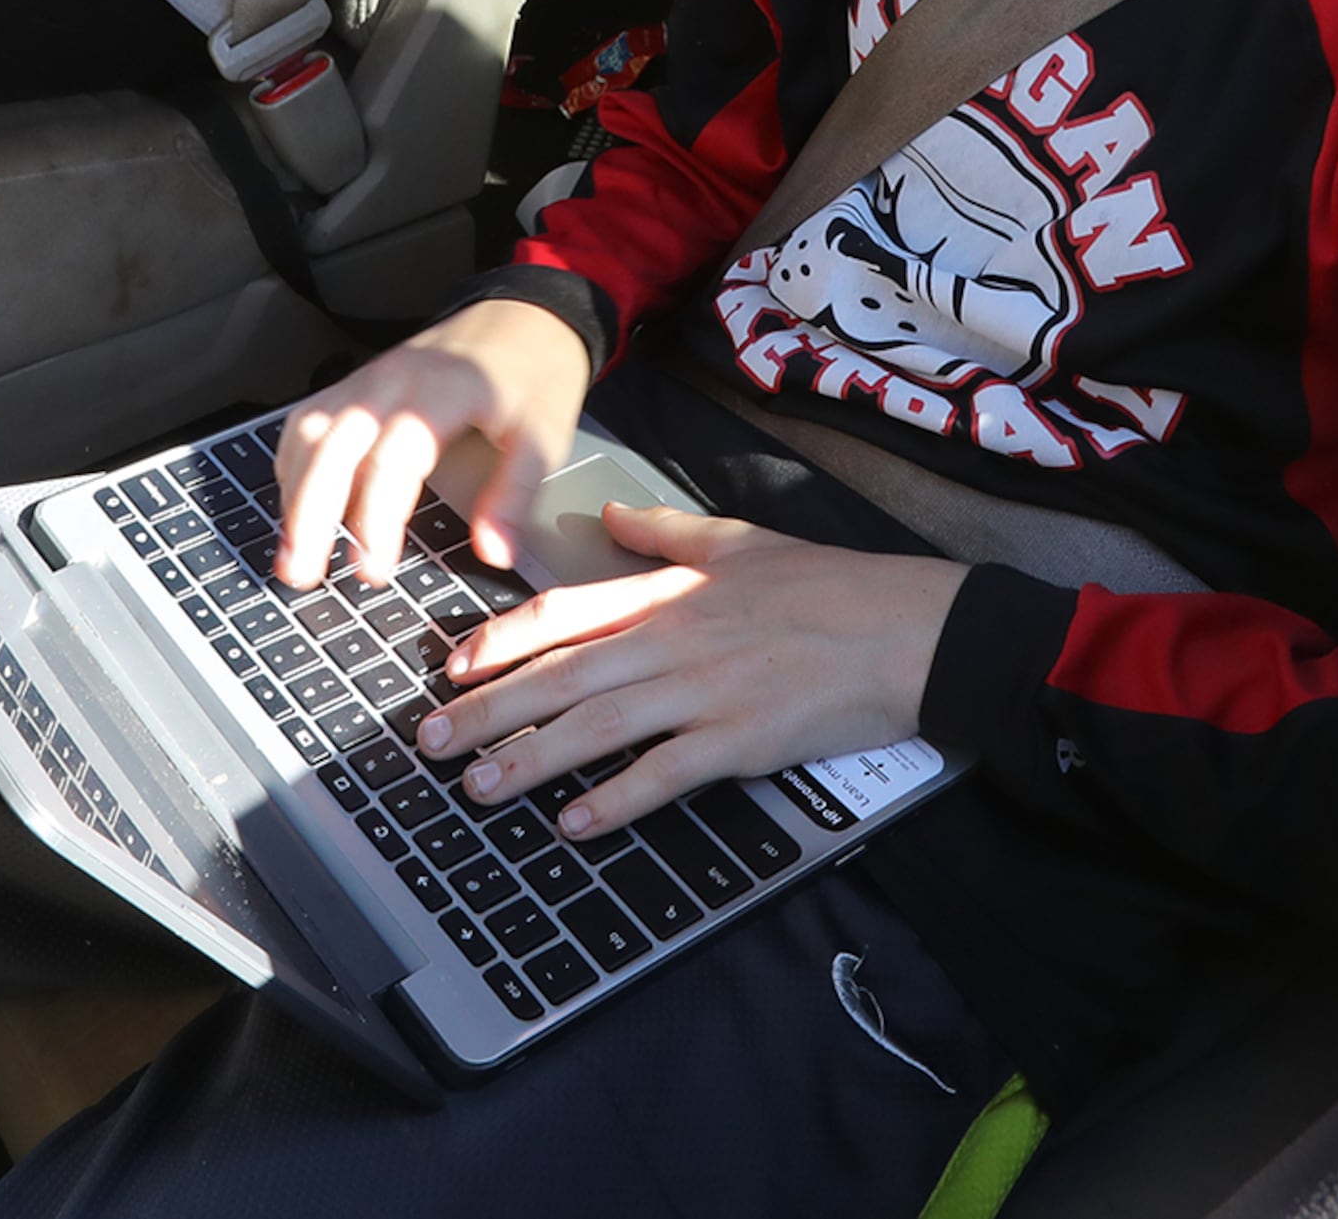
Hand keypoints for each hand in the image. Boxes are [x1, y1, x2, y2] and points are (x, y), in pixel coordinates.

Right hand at [272, 298, 591, 587]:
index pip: (392, 461)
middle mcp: (394, 383)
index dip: (375, 519)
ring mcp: (369, 380)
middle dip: (310, 514)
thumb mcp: (544, 435)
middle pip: (331, 446)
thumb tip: (493, 553)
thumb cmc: (533, 373)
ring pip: (309, 432)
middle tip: (305, 573)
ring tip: (292, 554)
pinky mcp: (357, 384)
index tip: (373, 570)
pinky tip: (295, 505)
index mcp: (443, 394)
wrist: (522, 315)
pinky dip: (293, 464)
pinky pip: (307, 420)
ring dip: (292, 494)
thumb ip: (514, 495)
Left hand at [415, 505, 963, 841]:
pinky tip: (573, 824)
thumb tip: (607, 514)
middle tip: (430, 742)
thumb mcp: (738, 540)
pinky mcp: (739, 740)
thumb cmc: (829, 586)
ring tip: (479, 786)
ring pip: (597, 726)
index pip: (564, 612)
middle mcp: (673, 639)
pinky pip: (663, 774)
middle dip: (488, 711)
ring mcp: (704, 692)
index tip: (452, 668)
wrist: (907, 630)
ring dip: (530, 759)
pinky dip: (615, 801)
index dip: (500, 641)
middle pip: (561, 676)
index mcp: (669, 593)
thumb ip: (664, 532)